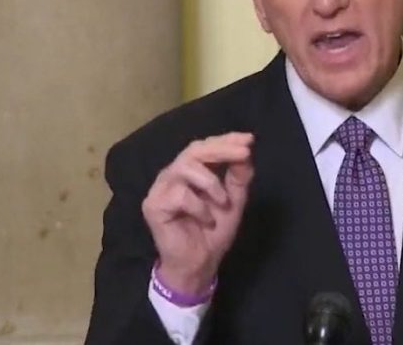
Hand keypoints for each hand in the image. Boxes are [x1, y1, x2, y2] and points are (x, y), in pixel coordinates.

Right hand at [141, 132, 254, 294]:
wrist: (199, 263)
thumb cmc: (214, 231)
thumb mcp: (234, 200)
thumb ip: (239, 177)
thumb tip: (246, 152)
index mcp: (191, 171)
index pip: (205, 147)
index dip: (226, 140)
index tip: (248, 139)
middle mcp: (173, 174)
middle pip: (194, 150)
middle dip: (222, 149)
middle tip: (244, 153)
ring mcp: (160, 188)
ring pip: (185, 166)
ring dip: (211, 183)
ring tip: (224, 202)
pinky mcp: (153, 205)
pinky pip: (179, 194)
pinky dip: (199, 206)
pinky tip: (206, 220)